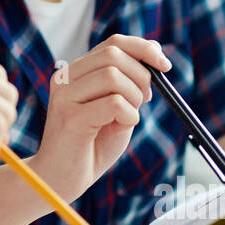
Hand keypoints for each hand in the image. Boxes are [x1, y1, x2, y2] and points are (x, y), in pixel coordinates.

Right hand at [32, 35, 170, 197]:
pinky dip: (128, 115)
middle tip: (145, 100)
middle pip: (114, 55)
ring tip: (127, 118)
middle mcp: (65, 78)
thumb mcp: (116, 111)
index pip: (113, 43)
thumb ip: (129, 85)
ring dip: (134, 98)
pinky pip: (114, 103)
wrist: (60, 180)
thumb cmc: (89, 147)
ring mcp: (65, 97)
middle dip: (141, 76)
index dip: (143, 49)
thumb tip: (155, 56)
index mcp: (75, 72)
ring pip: (114, 77)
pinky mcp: (70, 118)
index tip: (164, 65)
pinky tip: (119, 129)